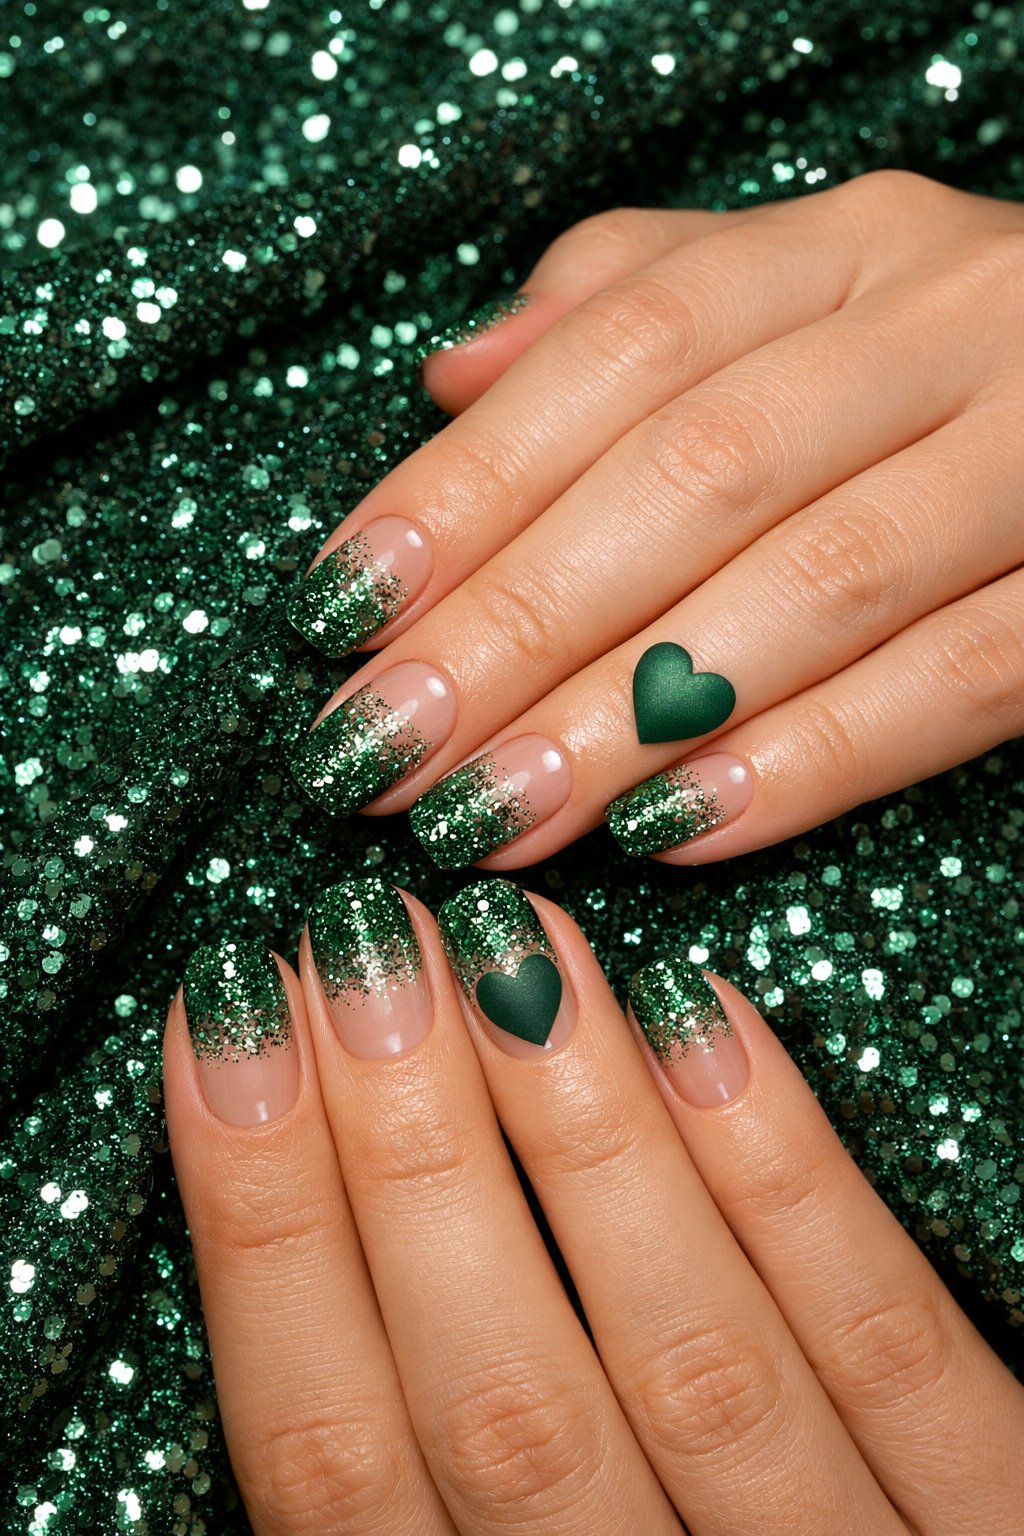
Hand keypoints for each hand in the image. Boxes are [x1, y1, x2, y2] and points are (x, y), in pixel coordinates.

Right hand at [164, 877, 1022, 1533]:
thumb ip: (424, 1445)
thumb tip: (317, 1181)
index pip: (329, 1459)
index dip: (265, 1230)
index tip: (229, 1024)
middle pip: (498, 1404)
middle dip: (407, 1152)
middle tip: (357, 942)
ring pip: (687, 1353)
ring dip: (580, 1130)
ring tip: (510, 942)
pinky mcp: (989, 1527)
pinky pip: (884, 1345)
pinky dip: (780, 1173)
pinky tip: (696, 1012)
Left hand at [283, 171, 1023, 869]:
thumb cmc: (939, 361)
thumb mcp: (797, 293)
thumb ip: (628, 304)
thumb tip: (452, 372)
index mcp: (847, 248)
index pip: (621, 349)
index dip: (470, 482)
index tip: (341, 608)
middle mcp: (950, 325)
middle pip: (697, 471)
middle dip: (520, 624)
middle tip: (382, 750)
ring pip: (818, 583)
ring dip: (632, 716)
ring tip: (488, 814)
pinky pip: (964, 682)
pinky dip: (814, 761)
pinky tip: (672, 833)